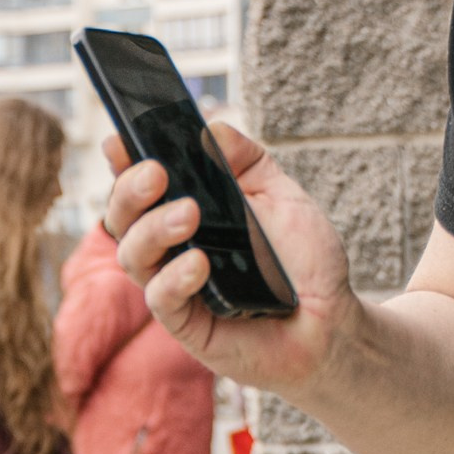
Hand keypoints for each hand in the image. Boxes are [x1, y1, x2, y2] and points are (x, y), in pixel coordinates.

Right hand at [104, 119, 357, 408]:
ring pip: (133, 257)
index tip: (119, 141)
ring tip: (188, 214)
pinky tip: (199, 262)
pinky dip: (174, 278)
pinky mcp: (188, 326)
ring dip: (153, 229)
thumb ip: (249, 161)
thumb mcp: (283, 197)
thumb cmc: (304, 262)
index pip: (142, 186)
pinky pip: (163, 300)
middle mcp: (172, 249)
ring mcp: (176, 288)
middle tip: (156, 173)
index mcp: (187, 213)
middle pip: (124, 219)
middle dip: (130, 191)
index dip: (123, 163)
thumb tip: (213, 127)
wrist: (334, 322)